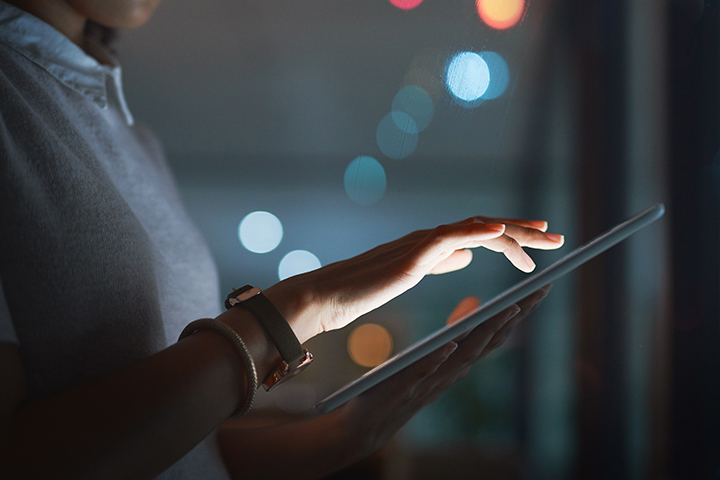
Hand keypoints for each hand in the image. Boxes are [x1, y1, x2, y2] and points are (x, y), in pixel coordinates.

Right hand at [266, 217, 562, 342]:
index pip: (479, 234)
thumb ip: (440, 262)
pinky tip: (501, 231)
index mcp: (432, 245)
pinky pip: (451, 237)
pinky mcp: (411, 256)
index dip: (511, 236)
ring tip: (543, 237)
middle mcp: (430, 238)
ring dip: (512, 231)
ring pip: (475, 228)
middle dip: (523, 230)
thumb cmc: (361, 289)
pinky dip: (478, 231)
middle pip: (485, 227)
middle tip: (556, 237)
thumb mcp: (412, 274)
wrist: (326, 296)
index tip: (536, 240)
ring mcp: (421, 244)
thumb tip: (467, 255)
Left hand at [336, 285, 551, 456]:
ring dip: (488, 332)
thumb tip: (475, 300)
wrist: (371, 421)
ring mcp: (432, 379)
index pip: (496, 330)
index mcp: (459, 358)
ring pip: (466, 354)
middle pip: (491, 339)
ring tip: (507, 308)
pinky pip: (425, 371)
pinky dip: (440, 358)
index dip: (520, 309)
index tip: (542, 286)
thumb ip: (456, 329)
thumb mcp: (435, 353)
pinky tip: (449, 342)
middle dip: (517, 315)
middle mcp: (453, 370)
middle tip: (540, 289)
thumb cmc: (404, 384)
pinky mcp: (406, 386)